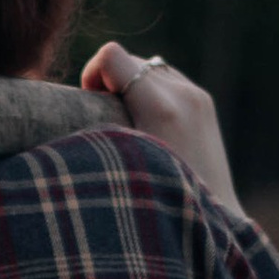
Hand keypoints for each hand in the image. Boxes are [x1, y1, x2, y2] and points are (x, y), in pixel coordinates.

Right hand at [80, 42, 240, 215]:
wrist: (214, 221)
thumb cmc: (158, 206)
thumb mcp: (118, 167)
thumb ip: (98, 131)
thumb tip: (65, 110)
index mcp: (161, 108)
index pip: (112, 57)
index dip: (91, 75)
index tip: (89, 105)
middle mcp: (183, 95)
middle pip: (129, 61)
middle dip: (111, 84)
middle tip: (104, 121)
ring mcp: (197, 96)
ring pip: (147, 68)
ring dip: (131, 89)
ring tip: (126, 124)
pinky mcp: (204, 103)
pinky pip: (166, 79)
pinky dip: (150, 94)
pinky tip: (147, 126)